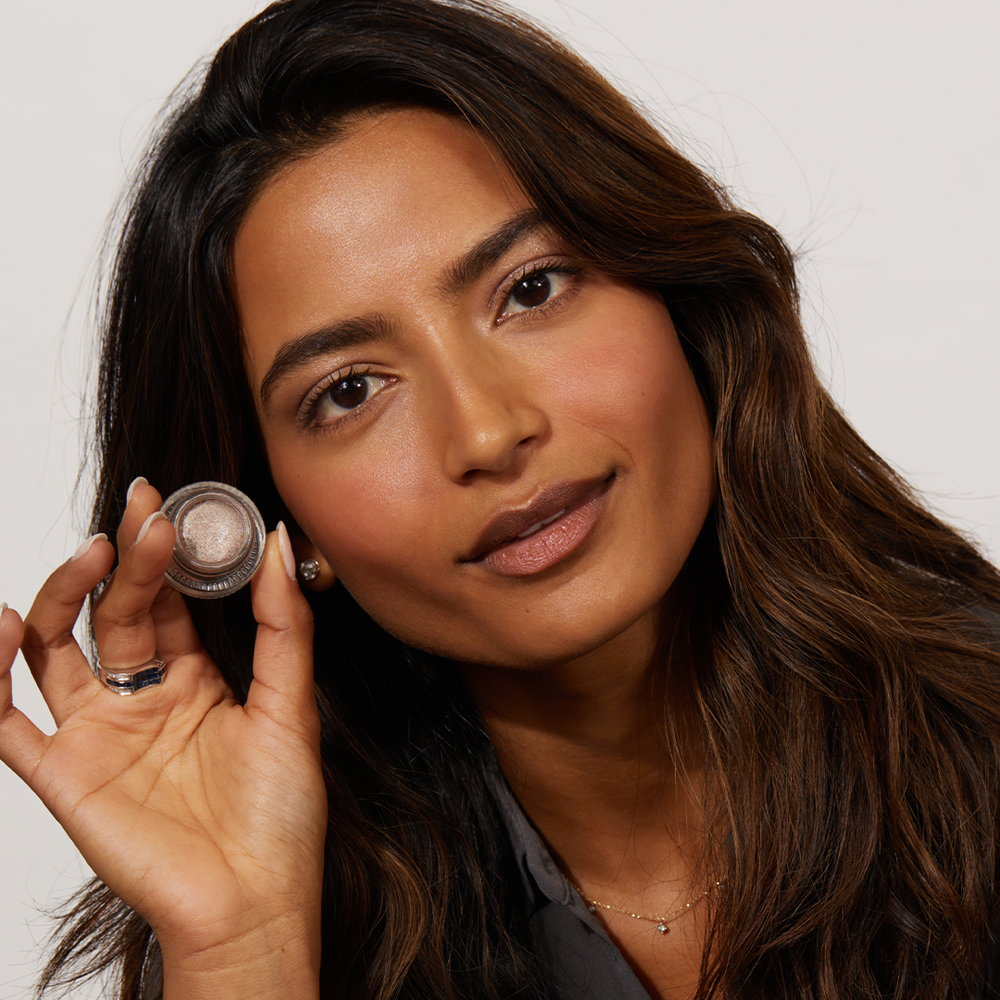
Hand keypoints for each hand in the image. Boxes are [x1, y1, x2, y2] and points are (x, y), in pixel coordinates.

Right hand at [0, 482, 324, 997]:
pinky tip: (1, 627)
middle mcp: (144, 699)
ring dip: (63, 597)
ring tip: (94, 554)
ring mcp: (100, 734)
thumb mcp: (292, 704)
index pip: (169, 601)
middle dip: (127, 562)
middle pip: (118, 613)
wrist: (254, 904)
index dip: (165, 554)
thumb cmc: (279, 816)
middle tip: (143, 518)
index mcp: (197, 680)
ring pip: (57, 648)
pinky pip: (8, 721)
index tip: (167, 505)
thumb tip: (280, 541)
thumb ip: (284, 623)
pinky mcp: (63, 775)